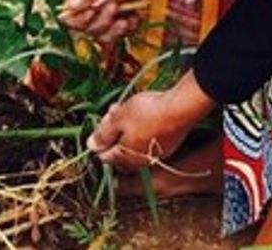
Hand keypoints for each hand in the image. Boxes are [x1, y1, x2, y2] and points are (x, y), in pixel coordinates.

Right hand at [61, 0, 169, 42]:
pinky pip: (123, 33)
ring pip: (105, 35)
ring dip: (116, 30)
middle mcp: (91, 7)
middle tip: (115, 4)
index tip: (92, 11)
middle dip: (103, 20)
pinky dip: (130, 27)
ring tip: (126, 18)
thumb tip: (72, 7)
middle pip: (89, 29)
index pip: (71, 17)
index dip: (80, 20)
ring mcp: (107, 13)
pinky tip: (136, 16)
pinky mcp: (123, 15)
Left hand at [87, 73, 216, 169]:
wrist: (181, 108)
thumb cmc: (147, 113)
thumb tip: (90, 146)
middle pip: (118, 148)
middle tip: (116, 111)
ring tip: (131, 109)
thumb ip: (102, 135)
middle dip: (114, 130)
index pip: (103, 155)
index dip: (100, 137)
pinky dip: (143, 129)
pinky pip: (147, 140)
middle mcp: (139, 162)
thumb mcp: (118, 120)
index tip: (105, 121)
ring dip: (128, 128)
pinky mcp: (167, 146)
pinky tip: (147, 114)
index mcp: (124, 158)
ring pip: (133, 143)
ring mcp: (154, 155)